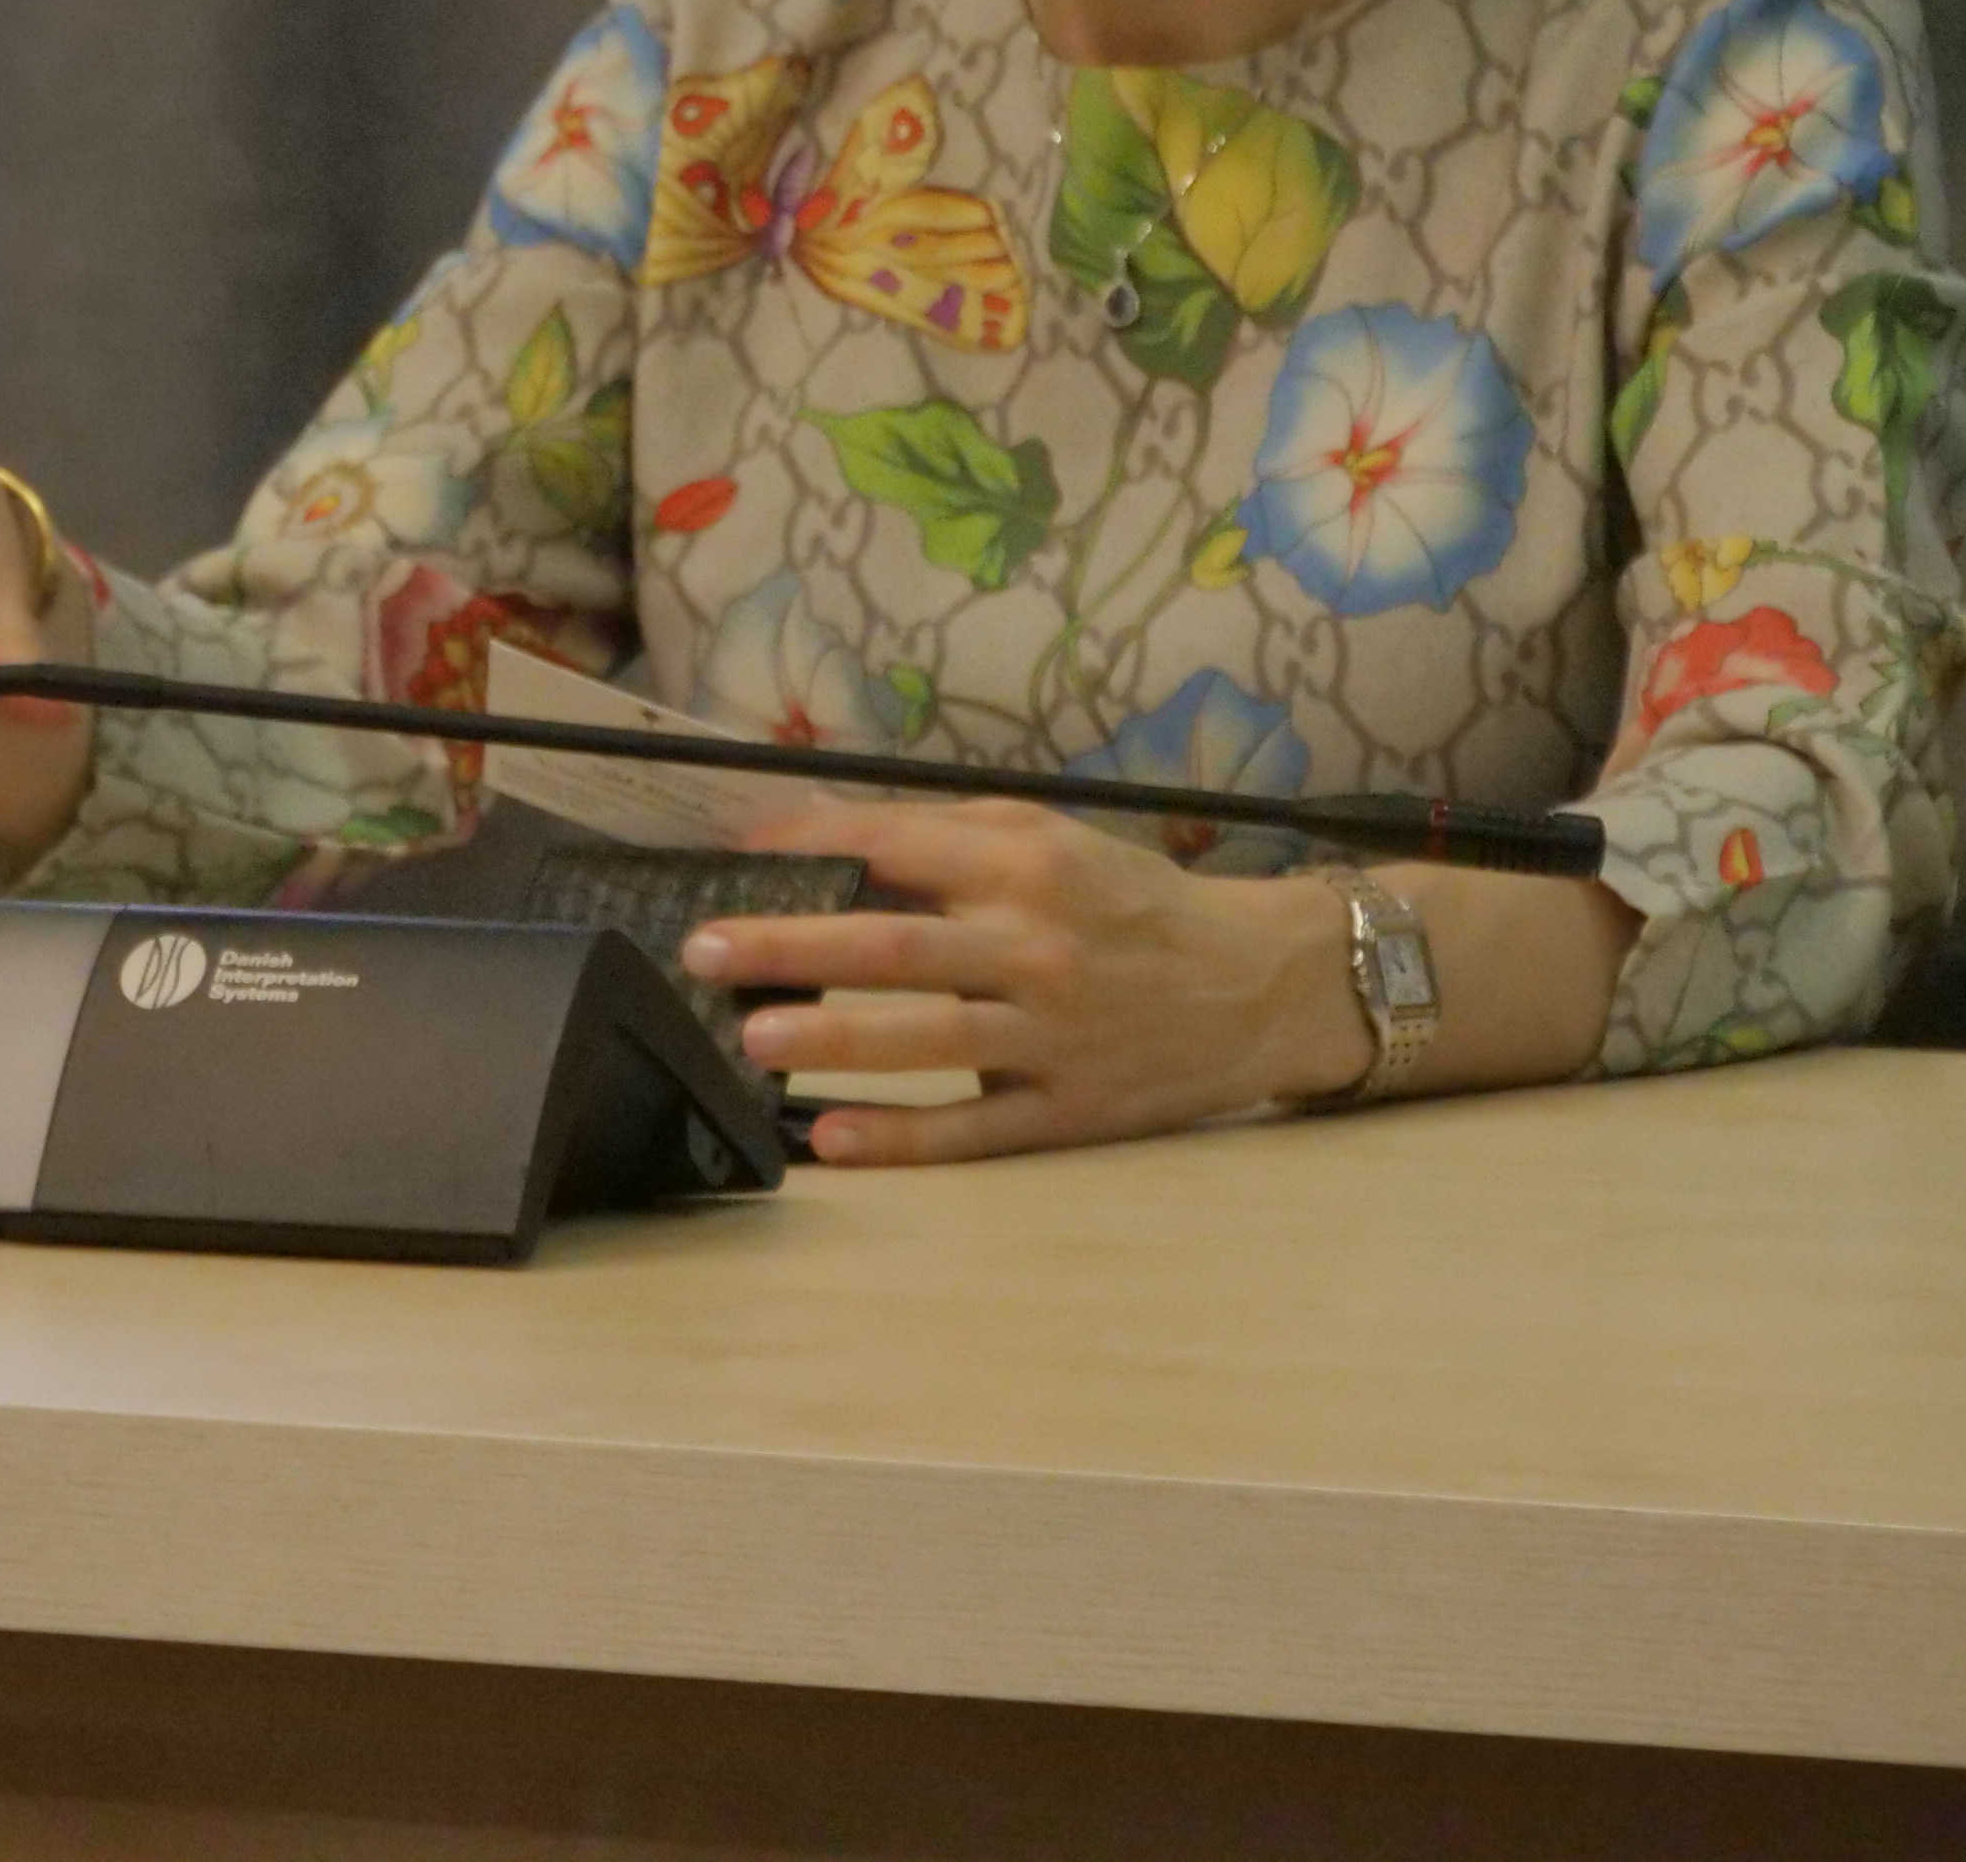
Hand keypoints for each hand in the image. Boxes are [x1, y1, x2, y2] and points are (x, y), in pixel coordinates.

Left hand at [677, 794, 1365, 1166]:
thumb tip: (810, 828)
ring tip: (752, 1037)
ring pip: (929, 1040)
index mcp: (1024, 868)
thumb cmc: (1128, 901)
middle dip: (792, 948)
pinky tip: (830, 1138)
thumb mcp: (1046, 838)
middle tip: (704, 949)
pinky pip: (976, 1129)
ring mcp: (1053, 1035)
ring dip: (835, 1041)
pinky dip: (903, 1136)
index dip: (807, 850)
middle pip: (896, 947)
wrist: (1261, 984)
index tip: (727, 855)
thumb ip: (935, 832)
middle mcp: (1035, 948)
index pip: (895, 851)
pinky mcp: (1070, 1110)